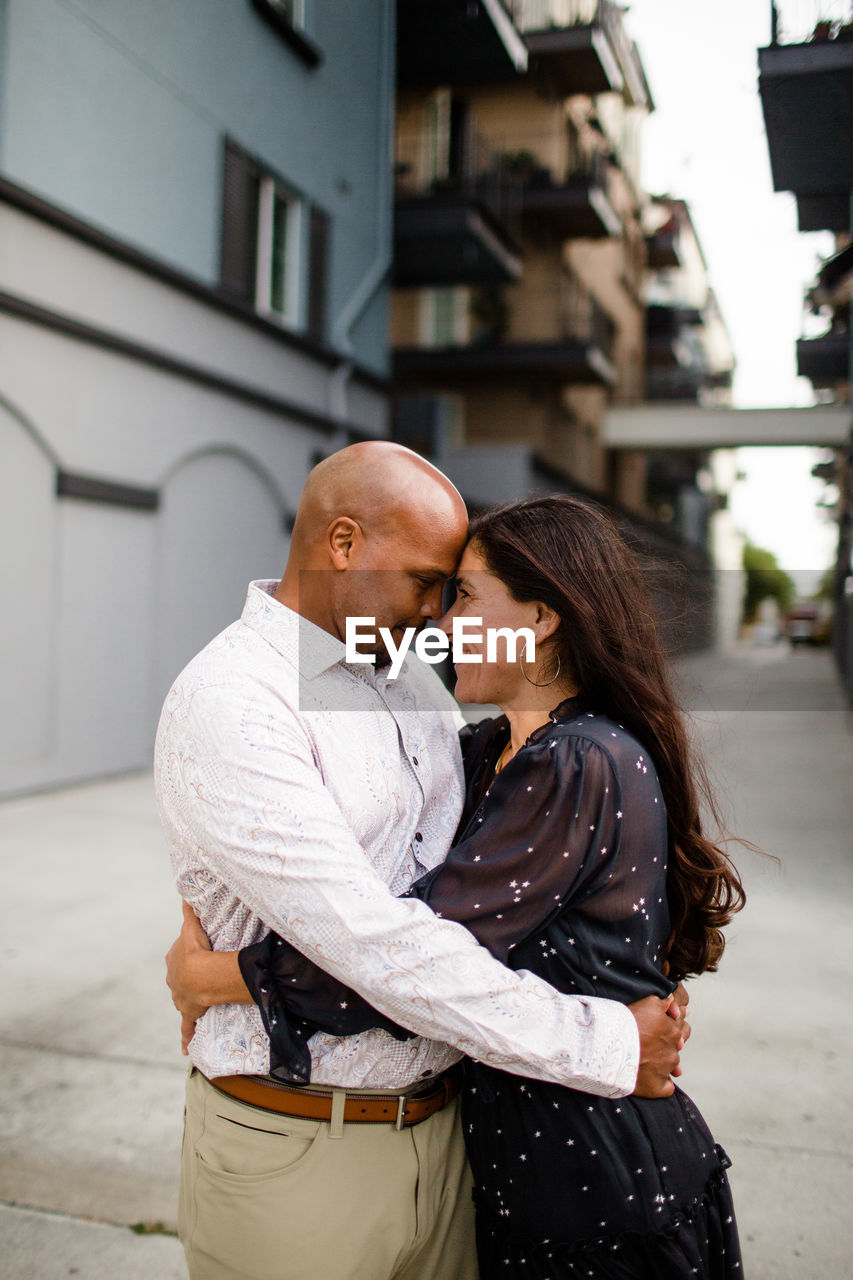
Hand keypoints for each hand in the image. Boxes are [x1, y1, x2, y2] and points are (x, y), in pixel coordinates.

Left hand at [165, 901, 211, 1054]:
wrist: (199, 977)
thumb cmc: (197, 951)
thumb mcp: (192, 927)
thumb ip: (189, 910)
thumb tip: (185, 891)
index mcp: (174, 959)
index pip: (179, 955)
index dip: (189, 953)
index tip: (198, 952)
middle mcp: (172, 979)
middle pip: (180, 976)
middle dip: (187, 977)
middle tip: (203, 974)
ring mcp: (180, 997)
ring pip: (183, 998)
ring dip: (189, 999)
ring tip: (200, 999)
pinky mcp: (188, 1013)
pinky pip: (187, 1027)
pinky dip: (186, 1037)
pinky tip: (185, 1048)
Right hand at [627, 993, 687, 1097]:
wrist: (607, 1045)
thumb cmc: (625, 1022)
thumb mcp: (648, 1003)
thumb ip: (666, 1002)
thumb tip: (677, 1002)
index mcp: (673, 1030)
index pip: (681, 1026)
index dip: (670, 1024)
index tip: (656, 1025)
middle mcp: (673, 1049)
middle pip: (678, 1046)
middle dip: (668, 1043)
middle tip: (650, 1040)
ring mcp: (666, 1069)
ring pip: (672, 1065)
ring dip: (663, 1061)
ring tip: (645, 1057)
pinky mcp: (657, 1087)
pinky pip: (667, 1087)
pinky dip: (661, 1083)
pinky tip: (650, 1076)